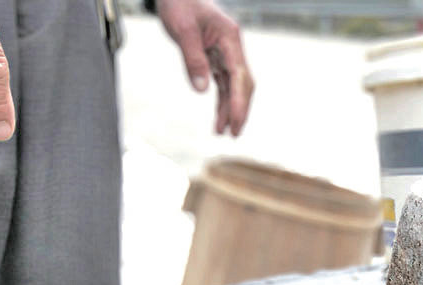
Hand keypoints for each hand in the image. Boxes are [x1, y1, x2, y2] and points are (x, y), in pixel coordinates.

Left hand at [156, 0, 252, 135]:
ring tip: (222, 132)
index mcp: (230, 38)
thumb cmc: (179, 4)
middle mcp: (233, 47)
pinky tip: (218, 118)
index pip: (239, 75)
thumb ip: (193, 59)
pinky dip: (222, 101)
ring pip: (234, 87)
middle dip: (239, 110)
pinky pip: (223, 84)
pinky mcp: (217, 58)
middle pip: (243, 84)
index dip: (238, 101)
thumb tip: (202, 90)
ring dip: (229, 109)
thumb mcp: (182, 29)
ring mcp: (226, 54)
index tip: (235, 122)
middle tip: (233, 133)